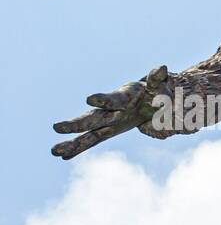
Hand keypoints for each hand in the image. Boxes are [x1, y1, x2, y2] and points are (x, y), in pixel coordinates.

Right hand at [52, 65, 169, 159]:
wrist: (151, 99)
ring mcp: (108, 122)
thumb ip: (157, 78)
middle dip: (77, 124)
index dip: (104, 100)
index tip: (91, 99)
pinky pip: (93, 141)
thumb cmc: (154, 90)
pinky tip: (63, 156)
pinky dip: (79, 149)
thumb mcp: (158, 85)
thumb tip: (161, 68)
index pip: (113, 100)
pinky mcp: (109, 131)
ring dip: (73, 143)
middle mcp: (111, 110)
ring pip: (89, 134)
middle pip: (93, 119)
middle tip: (57, 127)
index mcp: (124, 97)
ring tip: (55, 151)